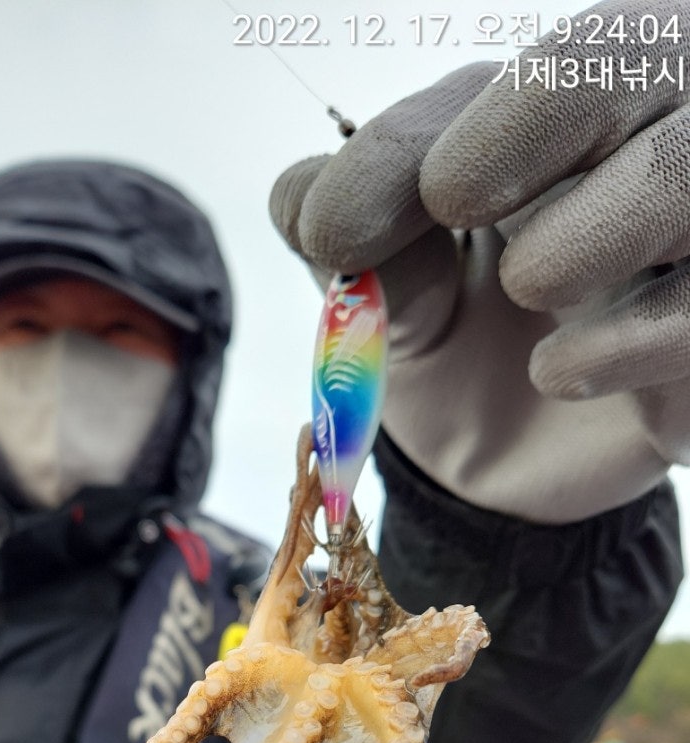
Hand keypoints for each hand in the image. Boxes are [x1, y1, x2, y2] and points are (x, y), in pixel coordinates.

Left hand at [270, 2, 689, 518]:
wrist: (506, 470)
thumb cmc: (454, 347)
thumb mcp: (387, 293)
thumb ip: (349, 237)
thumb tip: (302, 201)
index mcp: (548, 111)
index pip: (496, 78)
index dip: (408, 142)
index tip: (334, 231)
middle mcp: (645, 138)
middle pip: (623, 60)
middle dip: (527, 123)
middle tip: (452, 199)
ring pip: (680, 169)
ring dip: (587, 231)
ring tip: (530, 288)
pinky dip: (627, 337)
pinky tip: (558, 372)